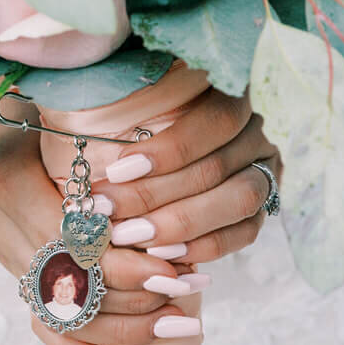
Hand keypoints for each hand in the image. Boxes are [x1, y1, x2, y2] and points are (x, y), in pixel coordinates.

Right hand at [0, 88, 199, 344]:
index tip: (176, 270)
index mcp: (6, 180)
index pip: (71, 243)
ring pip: (57, 310)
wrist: (0, 119)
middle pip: (67, 281)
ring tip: (176, 321)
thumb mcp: (76, 125)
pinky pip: (37, 321)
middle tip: (188, 297)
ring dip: (121, 325)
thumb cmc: (53, 114)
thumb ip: (110, 162)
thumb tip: (167, 218)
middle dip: (133, 297)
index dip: (125, 263)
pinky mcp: (5, 267)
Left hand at [99, 88, 278, 264]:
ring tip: (132, 236)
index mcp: (232, 92)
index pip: (214, 118)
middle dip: (155, 195)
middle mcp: (256, 130)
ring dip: (181, 223)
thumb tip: (77, 129)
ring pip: (238, 200)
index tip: (118, 170)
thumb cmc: (143, 119)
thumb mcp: (136, 102)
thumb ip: (123, 108)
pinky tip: (164, 252)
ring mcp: (266, 169)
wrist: (174, 154)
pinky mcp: (264, 207)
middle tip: (108, 213)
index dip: (169, 148)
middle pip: (216, 167)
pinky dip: (205, 245)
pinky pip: (245, 232)